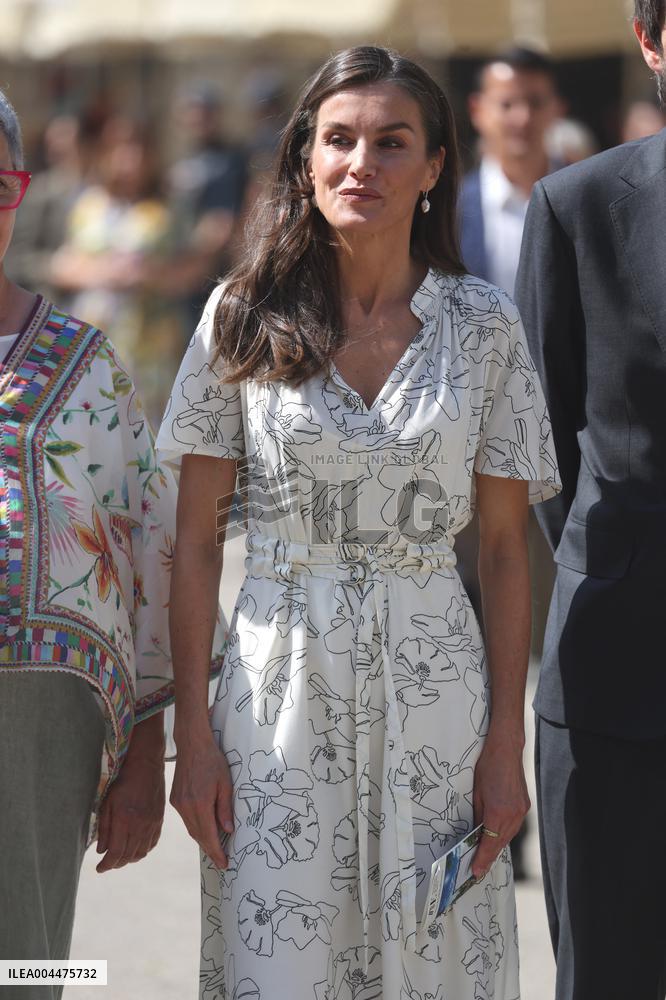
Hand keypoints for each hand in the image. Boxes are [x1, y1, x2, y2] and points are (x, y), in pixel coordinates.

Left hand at [96, 754, 164, 873]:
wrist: (146, 767)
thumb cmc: (123, 782)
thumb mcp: (107, 803)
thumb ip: (104, 828)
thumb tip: (101, 851)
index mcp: (124, 819)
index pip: (116, 852)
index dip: (106, 865)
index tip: (99, 868)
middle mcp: (140, 825)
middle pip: (128, 856)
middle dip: (116, 864)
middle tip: (107, 864)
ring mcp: (152, 824)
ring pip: (141, 853)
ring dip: (129, 859)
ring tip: (120, 857)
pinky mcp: (159, 821)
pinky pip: (152, 844)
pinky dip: (142, 851)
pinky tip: (135, 848)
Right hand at [169, 736, 233, 869]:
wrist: (192, 744)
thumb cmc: (213, 761)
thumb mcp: (225, 784)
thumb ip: (225, 809)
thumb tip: (228, 831)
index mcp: (200, 804)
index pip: (209, 835)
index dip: (217, 852)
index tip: (224, 864)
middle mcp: (186, 807)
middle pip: (198, 836)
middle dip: (210, 850)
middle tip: (221, 861)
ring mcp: (178, 804)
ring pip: (191, 829)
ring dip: (203, 840)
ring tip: (215, 849)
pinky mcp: (174, 799)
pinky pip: (186, 820)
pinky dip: (196, 828)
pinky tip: (204, 830)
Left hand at [470, 732, 529, 880]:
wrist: (506, 750)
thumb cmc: (487, 768)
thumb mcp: (476, 794)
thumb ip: (478, 816)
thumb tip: (476, 833)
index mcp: (498, 813)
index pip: (489, 845)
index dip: (482, 860)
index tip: (475, 872)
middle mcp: (513, 815)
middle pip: (500, 844)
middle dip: (488, 857)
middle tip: (478, 868)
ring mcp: (521, 811)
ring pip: (508, 837)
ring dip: (497, 846)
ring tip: (485, 854)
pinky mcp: (525, 806)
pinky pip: (513, 826)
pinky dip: (504, 833)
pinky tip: (497, 835)